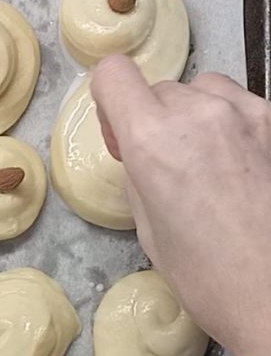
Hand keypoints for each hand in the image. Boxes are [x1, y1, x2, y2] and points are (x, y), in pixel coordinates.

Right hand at [91, 55, 270, 355]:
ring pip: (204, 91)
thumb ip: (139, 175)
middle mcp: (199, 114)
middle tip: (164, 168)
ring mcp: (247, 113)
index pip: (113, 75)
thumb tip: (140, 154)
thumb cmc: (207, 280)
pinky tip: (238, 170)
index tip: (120, 135)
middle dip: (154, 121)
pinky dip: (231, 126)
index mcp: (153, 140)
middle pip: (160, 90)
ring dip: (195, 118)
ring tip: (205, 165)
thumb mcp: (149, 230)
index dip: (109, 101)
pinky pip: (241, 107)